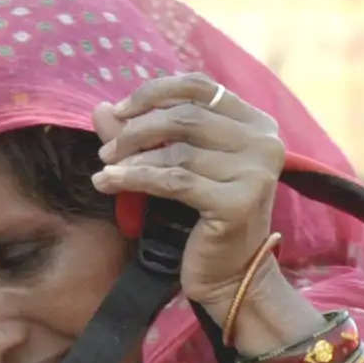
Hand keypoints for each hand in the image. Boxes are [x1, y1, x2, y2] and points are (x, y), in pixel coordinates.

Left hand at [93, 73, 291, 315]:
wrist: (229, 276)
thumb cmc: (202, 220)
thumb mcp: (175, 169)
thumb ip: (142, 137)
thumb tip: (100, 109)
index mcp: (255, 123)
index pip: (200, 86)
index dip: (154, 93)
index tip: (119, 111)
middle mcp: (264, 142)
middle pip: (186, 116)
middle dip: (137, 129)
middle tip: (106, 150)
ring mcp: (256, 172)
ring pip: (179, 150)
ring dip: (133, 157)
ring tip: (105, 168)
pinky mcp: (238, 202)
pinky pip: (175, 181)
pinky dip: (136, 179)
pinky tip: (108, 183)